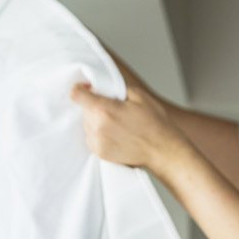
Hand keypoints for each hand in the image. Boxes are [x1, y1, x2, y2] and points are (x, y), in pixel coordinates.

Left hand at [69, 83, 187, 172]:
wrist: (162, 150)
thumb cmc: (154, 123)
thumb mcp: (139, 96)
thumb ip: (115, 88)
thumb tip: (99, 86)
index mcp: (105, 109)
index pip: (76, 94)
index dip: (80, 89)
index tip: (87, 90)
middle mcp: (97, 126)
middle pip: (83, 109)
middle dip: (94, 106)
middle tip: (113, 110)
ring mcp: (97, 142)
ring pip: (86, 124)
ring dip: (96, 120)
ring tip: (117, 123)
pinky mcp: (100, 153)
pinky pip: (90, 137)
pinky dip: (99, 134)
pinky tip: (115, 134)